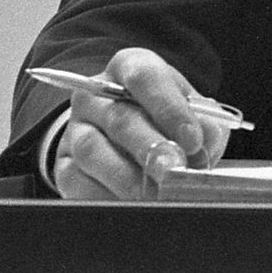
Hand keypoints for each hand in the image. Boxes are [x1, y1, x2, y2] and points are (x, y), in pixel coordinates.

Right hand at [50, 47, 233, 199]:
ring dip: (128, 177)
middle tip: (174, 170)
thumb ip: (205, 122)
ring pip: (93, 150)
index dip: (170, 108)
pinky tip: (131, 204)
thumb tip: (207, 138)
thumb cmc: (166, 120)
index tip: (193, 138)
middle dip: (152, 148)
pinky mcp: (64, 165)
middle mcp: (96, 95)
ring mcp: (76, 128)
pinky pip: (78, 181)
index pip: (145, 78)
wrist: (128, 139)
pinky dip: (107, 196)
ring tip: (156, 194)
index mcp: (130, 68)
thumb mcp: (191, 112)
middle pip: (120, 119)